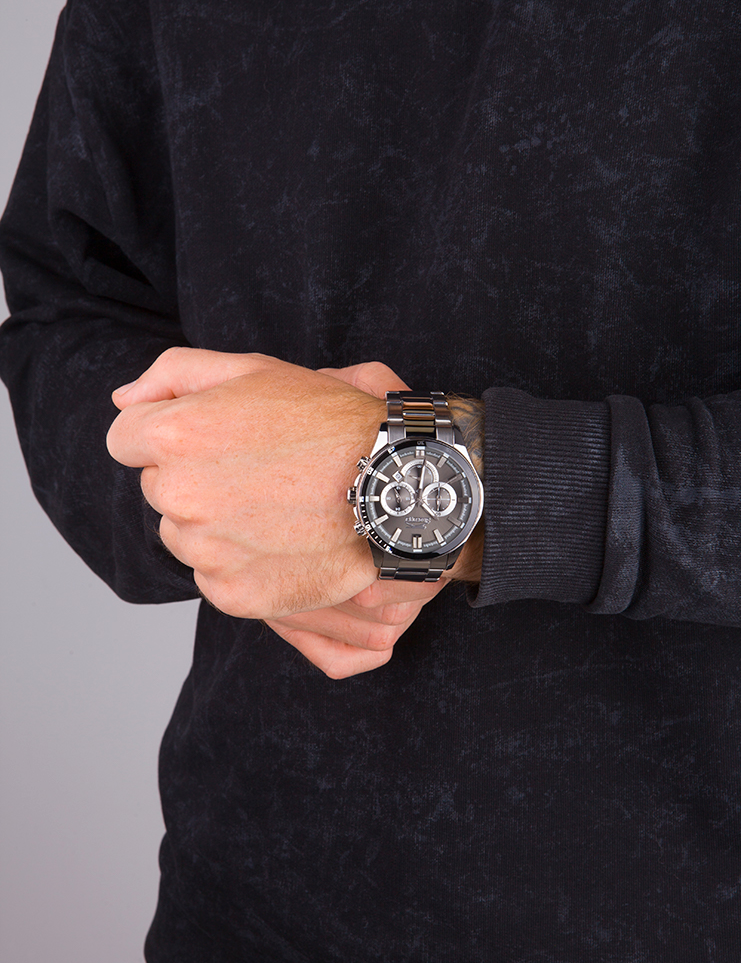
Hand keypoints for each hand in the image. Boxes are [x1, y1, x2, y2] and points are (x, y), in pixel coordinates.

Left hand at [108, 348, 385, 620]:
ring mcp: (206, 550)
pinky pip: (213, 575)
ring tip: (276, 504)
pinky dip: (240, 560)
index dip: (171, 431)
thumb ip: (171, 375)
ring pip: (185, 534)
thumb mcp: (251, 369)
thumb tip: (122, 401)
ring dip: (215, 522)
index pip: (125, 438)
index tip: (215, 436)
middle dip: (195, 476)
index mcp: (174, 435)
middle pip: (158, 488)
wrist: (396, 485)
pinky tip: (282, 537)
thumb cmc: (327, 421)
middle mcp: (179, 496)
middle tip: (258, 467)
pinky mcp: (233, 594)